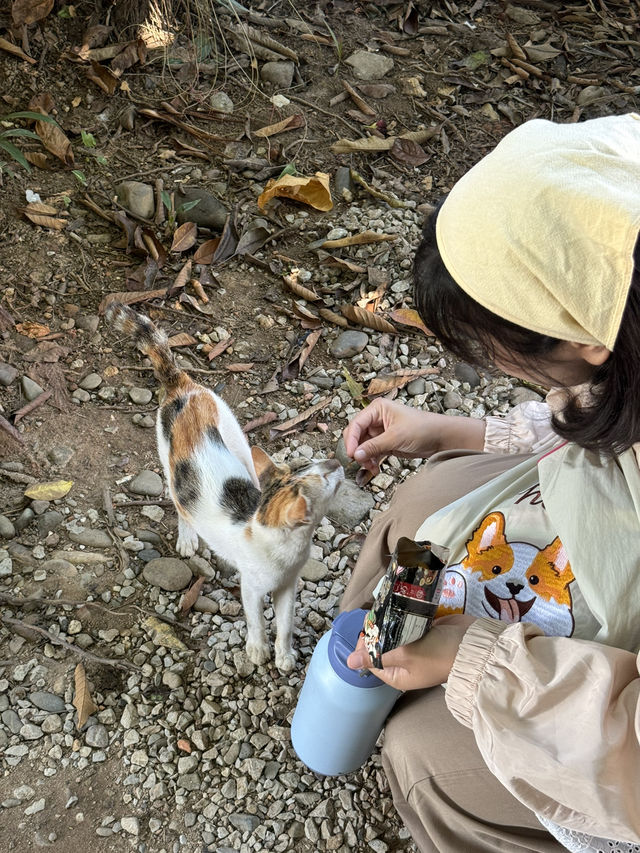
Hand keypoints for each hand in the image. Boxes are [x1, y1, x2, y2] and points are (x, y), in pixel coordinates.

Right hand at [343, 399, 486, 474]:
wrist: (441, 438)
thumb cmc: (423, 428)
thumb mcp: (396, 437)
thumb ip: (374, 446)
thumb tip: (356, 454)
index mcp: (377, 409)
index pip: (356, 424)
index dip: (351, 440)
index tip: (351, 454)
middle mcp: (376, 418)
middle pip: (357, 436)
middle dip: (358, 450)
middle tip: (361, 462)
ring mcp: (380, 431)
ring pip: (363, 446)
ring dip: (365, 458)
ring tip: (371, 467)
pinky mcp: (385, 443)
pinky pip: (371, 452)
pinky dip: (371, 461)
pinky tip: (375, 468)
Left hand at [346, 615, 476, 691]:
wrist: (472, 644)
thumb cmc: (438, 654)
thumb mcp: (405, 656)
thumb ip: (377, 656)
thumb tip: (348, 662)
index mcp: (397, 675)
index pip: (371, 662)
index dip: (365, 647)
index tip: (365, 630)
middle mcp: (404, 663)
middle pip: (382, 647)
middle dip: (376, 632)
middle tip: (374, 616)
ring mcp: (415, 647)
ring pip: (394, 634)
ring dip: (388, 623)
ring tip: (383, 609)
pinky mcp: (424, 632)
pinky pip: (407, 625)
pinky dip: (402, 617)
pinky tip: (397, 607)